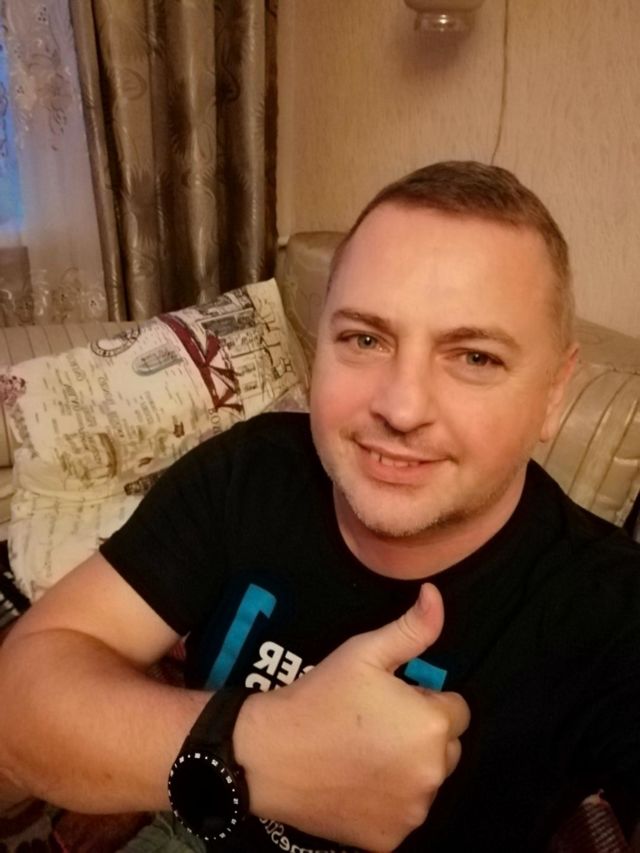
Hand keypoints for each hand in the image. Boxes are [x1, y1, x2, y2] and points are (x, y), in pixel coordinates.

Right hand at [234, 583, 469, 850]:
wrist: (269, 755)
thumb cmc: (319, 698)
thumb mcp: (364, 652)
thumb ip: (412, 628)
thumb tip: (437, 595)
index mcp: (432, 726)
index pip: (455, 709)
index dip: (422, 699)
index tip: (388, 699)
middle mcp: (432, 774)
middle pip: (446, 748)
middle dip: (420, 734)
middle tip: (374, 723)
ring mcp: (412, 812)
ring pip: (426, 780)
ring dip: (408, 767)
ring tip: (362, 750)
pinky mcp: (391, 840)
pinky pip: (404, 813)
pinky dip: (388, 801)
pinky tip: (356, 781)